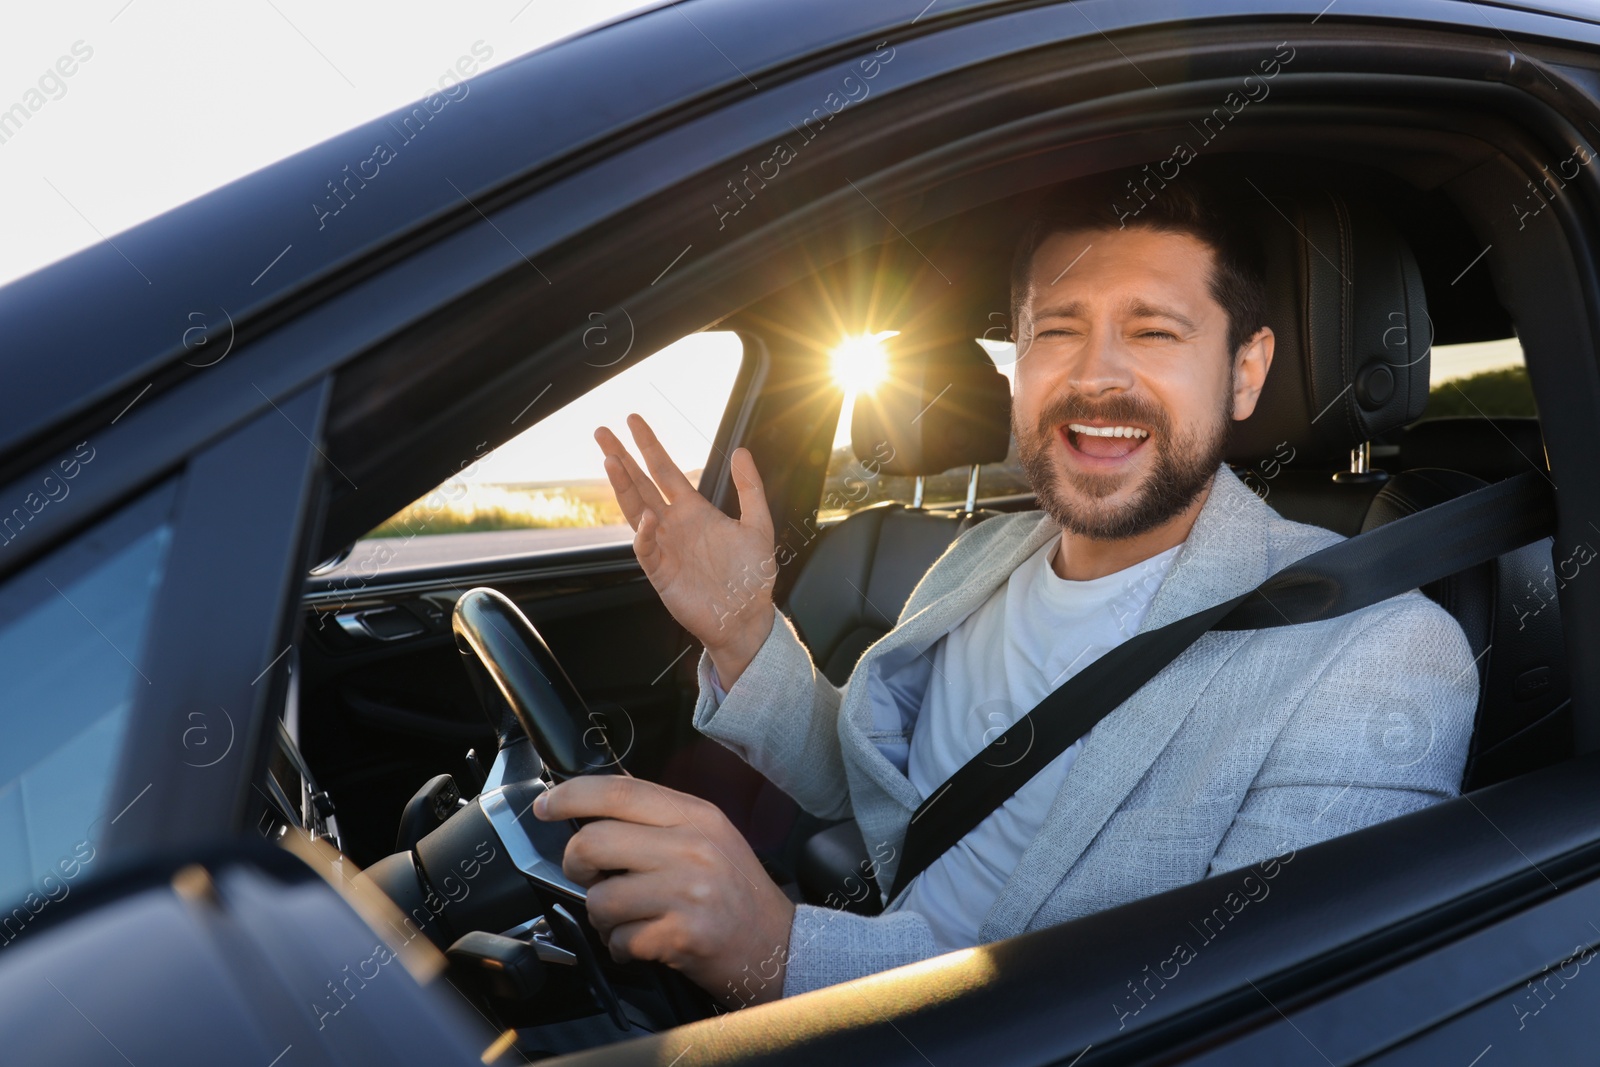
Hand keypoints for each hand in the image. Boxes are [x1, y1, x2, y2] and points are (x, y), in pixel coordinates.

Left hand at [534, 776, 795, 1007]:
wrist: (779, 948)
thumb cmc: (738, 896)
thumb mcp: (710, 838)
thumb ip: (660, 820)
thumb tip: (598, 807)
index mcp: (696, 816)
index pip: (620, 791)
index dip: (573, 795)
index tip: (548, 805)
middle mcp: (693, 847)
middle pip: (595, 842)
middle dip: (577, 866)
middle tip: (591, 877)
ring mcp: (688, 892)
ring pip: (600, 898)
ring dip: (603, 917)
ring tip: (629, 919)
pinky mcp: (681, 935)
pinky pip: (619, 940)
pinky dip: (623, 948)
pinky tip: (645, 944)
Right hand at [594, 414, 775, 686]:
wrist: (747, 617)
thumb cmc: (752, 577)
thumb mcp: (758, 525)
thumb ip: (750, 488)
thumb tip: (741, 451)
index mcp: (694, 510)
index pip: (665, 470)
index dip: (649, 446)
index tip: (633, 421)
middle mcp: (674, 525)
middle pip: (640, 484)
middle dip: (621, 458)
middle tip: (602, 433)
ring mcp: (665, 546)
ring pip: (635, 509)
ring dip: (623, 486)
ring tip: (611, 461)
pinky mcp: (661, 572)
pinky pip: (646, 548)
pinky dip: (644, 533)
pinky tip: (647, 517)